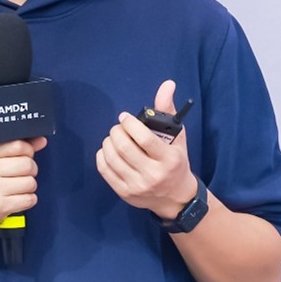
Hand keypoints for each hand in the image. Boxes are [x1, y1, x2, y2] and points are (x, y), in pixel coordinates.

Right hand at [0, 137, 46, 235]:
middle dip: (29, 170)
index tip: (22, 157)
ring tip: (15, 188)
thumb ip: (12, 148)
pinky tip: (14, 199)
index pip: (18, 145)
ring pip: (31, 182)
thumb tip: (40, 141)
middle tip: (19, 175)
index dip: (27, 152)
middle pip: (28, 164)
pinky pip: (29, 199)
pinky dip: (27, 200)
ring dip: (28, 187)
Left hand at [96, 79, 196, 219]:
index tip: (124, 117)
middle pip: (124, 148)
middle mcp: (153, 175)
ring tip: (113, 137)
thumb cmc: (176, 162)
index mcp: (169, 159)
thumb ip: (169, 110)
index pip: (144, 138)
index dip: (129, 124)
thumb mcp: (178, 137)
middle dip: (116, 132)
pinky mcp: (125, 194)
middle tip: (118, 127)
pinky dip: (102, 156)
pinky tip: (108, 150)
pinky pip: (105, 170)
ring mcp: (137, 186)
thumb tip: (167, 84)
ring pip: (112, 158)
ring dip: (108, 142)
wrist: (175, 197)